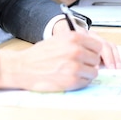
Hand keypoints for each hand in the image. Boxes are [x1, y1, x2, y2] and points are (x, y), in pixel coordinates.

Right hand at [0, 31, 120, 92]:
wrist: (23, 67)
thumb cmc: (40, 54)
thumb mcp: (60, 39)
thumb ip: (77, 42)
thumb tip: (94, 49)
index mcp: (74, 38)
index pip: (97, 46)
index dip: (92, 52)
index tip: (88, 55)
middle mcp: (76, 50)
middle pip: (96, 59)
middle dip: (89, 63)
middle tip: (79, 65)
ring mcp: (75, 66)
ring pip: (94, 71)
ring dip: (86, 73)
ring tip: (74, 72)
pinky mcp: (72, 81)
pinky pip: (86, 82)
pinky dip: (81, 82)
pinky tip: (70, 78)